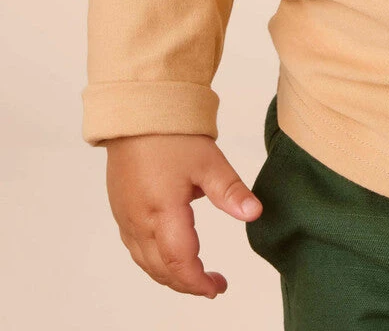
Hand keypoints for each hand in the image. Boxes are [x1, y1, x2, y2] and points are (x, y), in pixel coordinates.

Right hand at [105, 132, 261, 297]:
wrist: (136, 113)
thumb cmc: (172, 135)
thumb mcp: (208, 161)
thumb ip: (230, 191)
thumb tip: (255, 213)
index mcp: (162, 212)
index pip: (180, 263)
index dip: (199, 282)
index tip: (218, 288)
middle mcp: (139, 221)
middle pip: (161, 269)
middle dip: (187, 283)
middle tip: (213, 284)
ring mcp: (126, 218)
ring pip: (146, 262)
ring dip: (170, 275)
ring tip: (195, 275)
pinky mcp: (121, 209)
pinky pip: (135, 248)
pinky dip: (154, 261)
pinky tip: (169, 255)